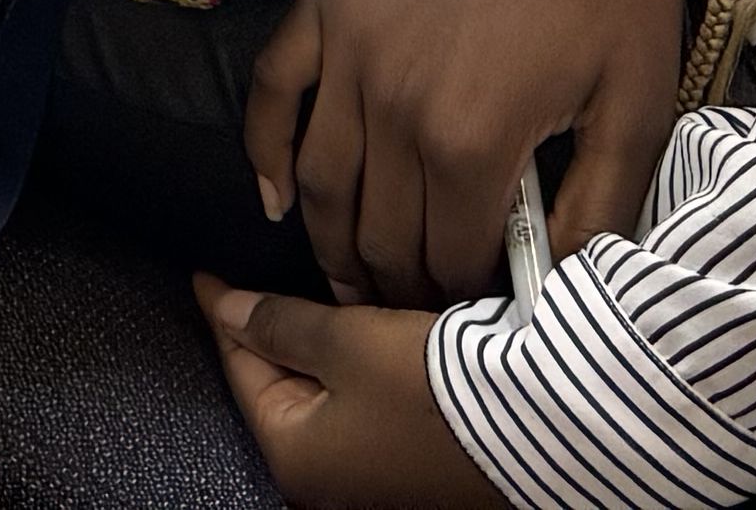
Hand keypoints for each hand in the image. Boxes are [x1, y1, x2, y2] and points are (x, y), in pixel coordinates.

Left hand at [197, 281, 499, 507]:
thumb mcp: (346, 341)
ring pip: (328, 392)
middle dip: (275, 329)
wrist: (546, 428)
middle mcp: (331, 482)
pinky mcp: (416, 463)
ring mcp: (376, 477)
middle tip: (260, 274)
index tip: (209, 274)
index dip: (226, 311)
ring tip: (314, 291)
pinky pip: (369, 405)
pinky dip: (363, 368)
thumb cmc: (436, 392)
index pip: (240, 368)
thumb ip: (280, 322)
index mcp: (296, 459)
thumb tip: (229, 310)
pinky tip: (370, 329)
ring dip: (324, 346)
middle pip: (282, 384)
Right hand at [245, 0, 684, 304]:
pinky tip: (272, 199)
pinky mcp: (323, 6)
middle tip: (416, 308)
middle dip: (396, 287)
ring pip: (317, 182)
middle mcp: (393, 108)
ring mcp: (347, 53)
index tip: (476, 313)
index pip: (446, 261)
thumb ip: (598, 206)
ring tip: (351, 280)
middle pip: (377, 234)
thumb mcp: (637, 101)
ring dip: (329, 244)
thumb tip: (557, 284)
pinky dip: (262, 154)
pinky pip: (273, 95)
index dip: (460, 302)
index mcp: (473, 140)